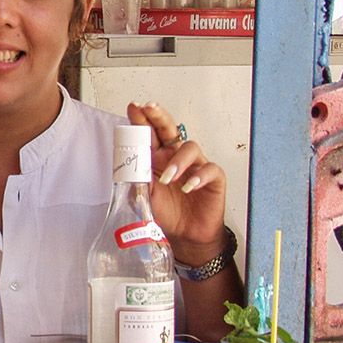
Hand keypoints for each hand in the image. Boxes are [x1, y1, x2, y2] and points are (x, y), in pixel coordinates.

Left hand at [127, 102, 230, 263]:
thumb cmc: (166, 211)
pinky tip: (189, 187)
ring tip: (168, 178)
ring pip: (190, 147)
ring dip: (177, 160)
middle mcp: (175, 157)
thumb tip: (129, 167)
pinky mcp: (213, 179)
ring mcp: (195, 165)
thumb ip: (137, 180)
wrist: (185, 235)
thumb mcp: (144, 195)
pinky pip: (209, 170)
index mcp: (157, 158)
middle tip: (150, 108)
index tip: (134, 107)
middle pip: (169, 129)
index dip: (142, 120)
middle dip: (159, 117)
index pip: (149, 134)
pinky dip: (198, 177)